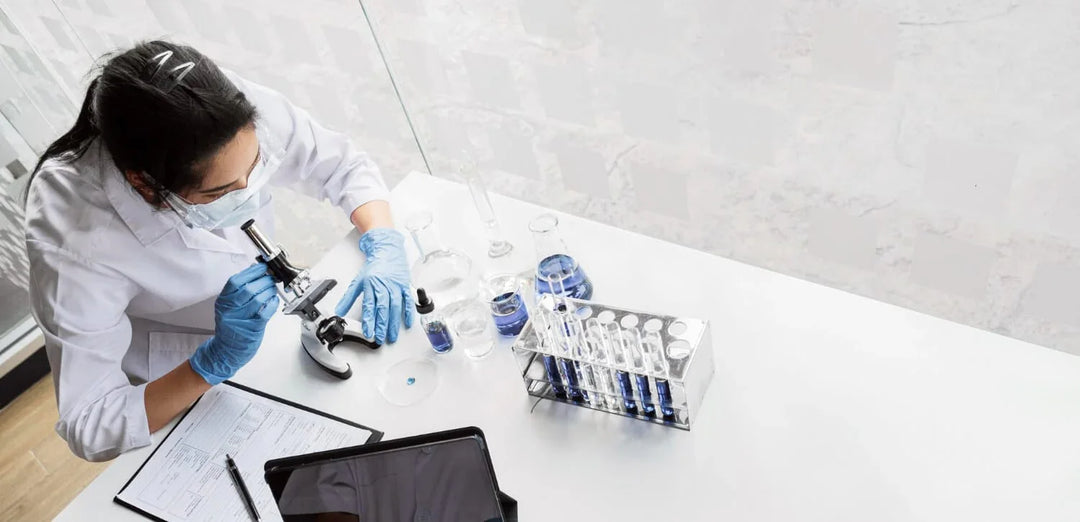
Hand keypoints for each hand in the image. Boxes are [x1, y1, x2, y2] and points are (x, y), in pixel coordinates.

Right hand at [190, 262, 279, 384]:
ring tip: (272, 288)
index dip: (251, 272)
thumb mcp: (229, 307)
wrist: (226, 351)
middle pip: (248, 288)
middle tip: (271, 277)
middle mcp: (230, 310)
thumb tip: (255, 272)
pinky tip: (273, 300)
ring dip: (269, 290)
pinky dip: (272, 303)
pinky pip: (265, 312)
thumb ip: (239, 291)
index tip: (262, 266)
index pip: (235, 281)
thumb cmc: (230, 328)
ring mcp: (240, 319)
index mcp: (223, 301)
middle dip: (263, 280)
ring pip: (257, 299)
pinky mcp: (252, 328)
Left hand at [334, 228, 414, 343]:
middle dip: (381, 325)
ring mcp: (396, 286)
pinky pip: (408, 301)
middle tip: (379, 338)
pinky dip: (409, 312)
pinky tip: (407, 323)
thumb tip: (339, 310)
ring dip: (394, 323)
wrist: (387, 250)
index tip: (368, 332)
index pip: (369, 306)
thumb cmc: (374, 266)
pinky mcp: (405, 286)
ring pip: (395, 307)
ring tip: (391, 336)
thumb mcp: (358, 281)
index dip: (368, 320)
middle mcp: (384, 285)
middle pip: (383, 308)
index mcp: (371, 284)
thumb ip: (348, 298)